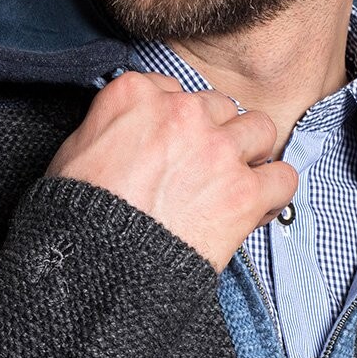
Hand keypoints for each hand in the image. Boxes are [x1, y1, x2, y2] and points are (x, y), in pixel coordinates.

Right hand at [45, 71, 297, 272]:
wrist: (98, 266)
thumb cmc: (79, 215)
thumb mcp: (73, 151)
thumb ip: (109, 124)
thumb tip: (127, 131)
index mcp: (135, 94)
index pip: (174, 91)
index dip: (177, 124)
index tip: (173, 148)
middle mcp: (182, 112)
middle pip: (219, 107)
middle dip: (214, 136)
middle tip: (201, 171)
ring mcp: (218, 150)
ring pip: (260, 130)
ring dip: (249, 154)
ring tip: (234, 182)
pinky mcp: (243, 192)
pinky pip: (283, 178)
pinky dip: (273, 193)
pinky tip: (255, 207)